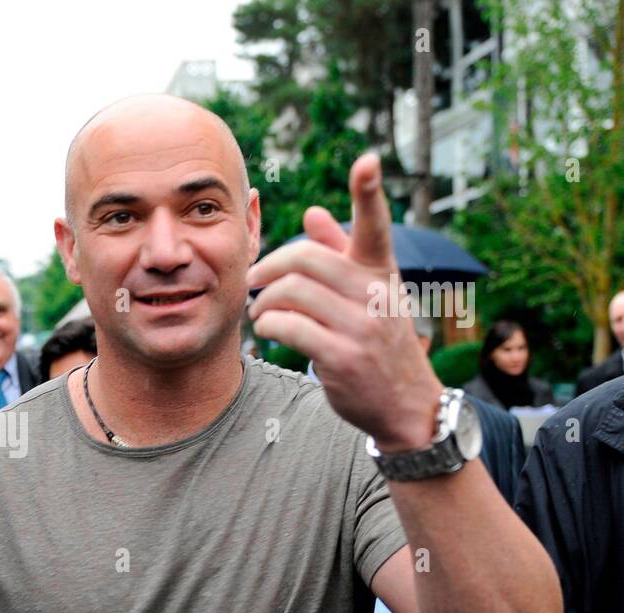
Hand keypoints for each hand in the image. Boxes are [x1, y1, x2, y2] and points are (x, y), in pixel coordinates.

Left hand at [246, 153, 442, 451]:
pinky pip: (288, 328)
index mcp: (382, 272)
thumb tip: (312, 211)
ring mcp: (362, 327)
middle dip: (268, 269)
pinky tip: (268, 332)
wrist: (405, 405)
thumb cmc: (379, 342)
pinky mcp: (344, 358)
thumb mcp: (367, 295)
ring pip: (291, 293)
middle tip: (254, 282)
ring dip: (263, 303)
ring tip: (261, 313)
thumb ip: (339, 253)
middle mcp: (376, 294)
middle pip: (305, 259)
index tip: (366, 160)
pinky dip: (268, 327)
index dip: (370, 192)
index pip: (376, 225)